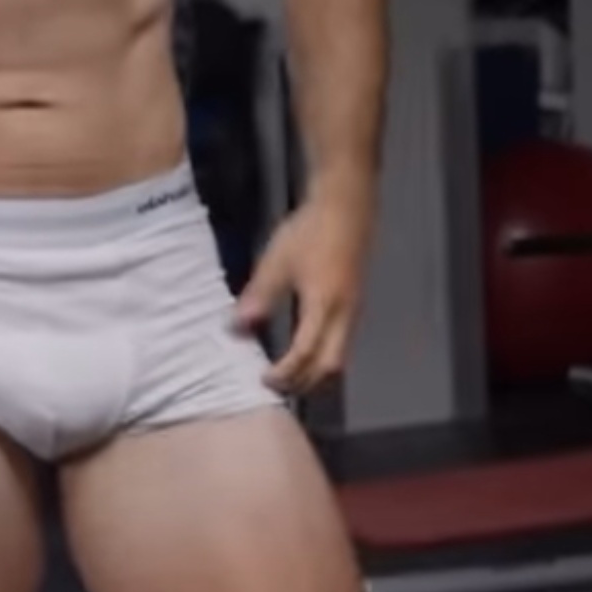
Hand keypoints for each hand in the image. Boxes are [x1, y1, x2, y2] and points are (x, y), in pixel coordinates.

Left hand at [234, 195, 373, 397]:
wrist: (347, 204)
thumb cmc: (311, 230)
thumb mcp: (278, 261)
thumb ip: (258, 297)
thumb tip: (236, 329)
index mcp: (324, 305)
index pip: (305, 355)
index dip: (285, 374)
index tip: (263, 380)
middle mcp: (345, 314)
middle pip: (330, 367)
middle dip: (304, 383)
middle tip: (276, 387)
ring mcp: (354, 310)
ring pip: (339, 357)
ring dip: (314, 373)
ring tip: (288, 376)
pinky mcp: (355, 303)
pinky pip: (342, 343)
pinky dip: (322, 357)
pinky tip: (304, 352)